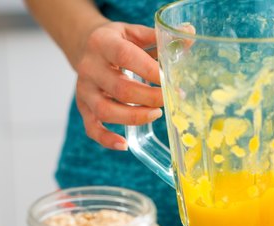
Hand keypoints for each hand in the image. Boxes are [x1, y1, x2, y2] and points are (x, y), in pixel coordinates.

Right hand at [74, 22, 163, 149]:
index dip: (150, 70)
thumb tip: (189, 34)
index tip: (170, 80)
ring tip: (156, 114)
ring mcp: (84, 89)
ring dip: (135, 117)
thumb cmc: (117, 41)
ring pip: (105, 111)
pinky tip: (124, 145)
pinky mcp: (83, 107)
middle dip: (150, 98)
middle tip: (170, 99)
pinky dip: (106, 139)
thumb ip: (160, 37)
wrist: (86, 46)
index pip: (125, 56)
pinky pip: (92, 128)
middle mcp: (89, 67)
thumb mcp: (136, 33)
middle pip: (120, 89)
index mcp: (103, 43)